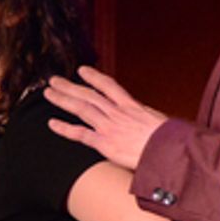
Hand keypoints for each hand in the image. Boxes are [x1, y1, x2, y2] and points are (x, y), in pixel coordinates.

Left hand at [44, 67, 166, 171]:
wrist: (169, 150)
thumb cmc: (170, 139)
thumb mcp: (159, 121)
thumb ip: (147, 119)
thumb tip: (148, 119)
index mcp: (131, 106)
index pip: (109, 86)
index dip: (93, 77)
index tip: (82, 70)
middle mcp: (117, 113)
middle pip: (88, 95)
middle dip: (69, 86)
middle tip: (54, 80)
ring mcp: (109, 126)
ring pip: (81, 108)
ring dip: (62, 99)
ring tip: (48, 93)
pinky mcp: (105, 143)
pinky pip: (80, 134)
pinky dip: (65, 128)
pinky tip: (52, 124)